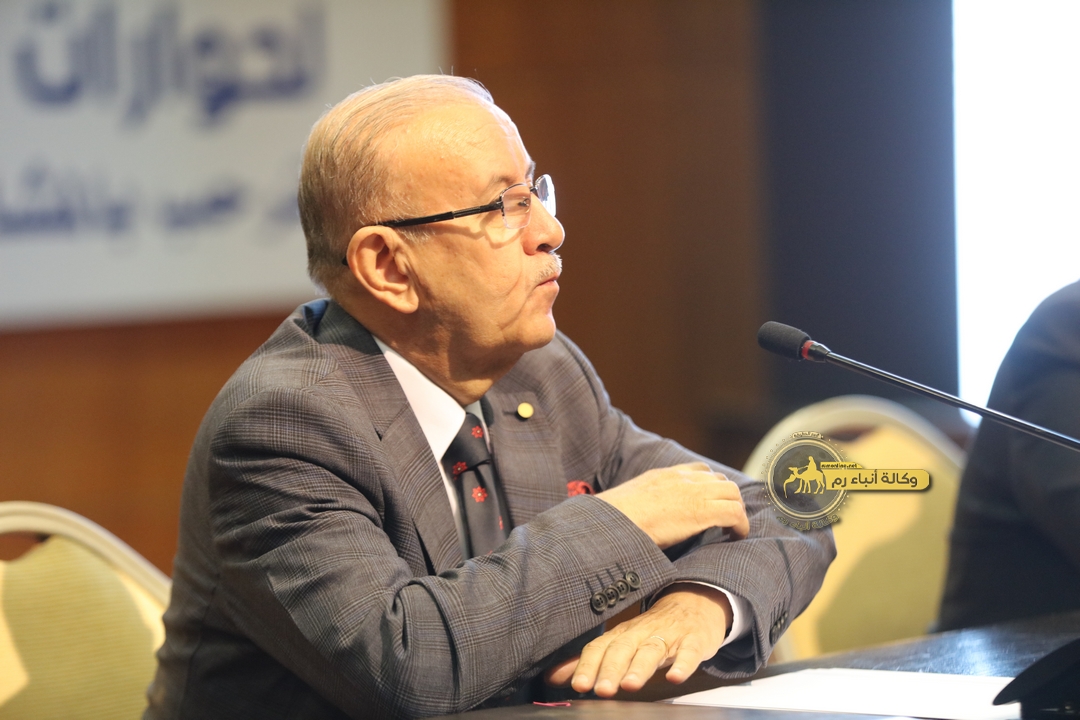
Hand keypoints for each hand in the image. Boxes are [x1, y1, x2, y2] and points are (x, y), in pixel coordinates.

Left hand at [545, 584, 732, 695]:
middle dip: (611, 669)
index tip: (578, 685)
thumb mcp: (620, 643)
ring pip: (652, 650)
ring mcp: (668, 636)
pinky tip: (676, 677)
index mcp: (621, 634)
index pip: (599, 648)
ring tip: (630, 685)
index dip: (588, 666)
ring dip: (640, 667)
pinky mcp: (693, 641)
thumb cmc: (651, 631)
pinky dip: (683, 664)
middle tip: (601, 690)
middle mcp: (641, 633)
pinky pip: (688, 652)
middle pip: (623, 649)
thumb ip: (589, 661)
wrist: (693, 605)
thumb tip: (552, 677)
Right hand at [596, 463, 748, 548]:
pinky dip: (741, 525)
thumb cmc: (614, 519)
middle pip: (720, 479)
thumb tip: (639, 518)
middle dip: (727, 498)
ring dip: (736, 510)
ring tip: (732, 528)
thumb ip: (644, 502)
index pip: (700, 470)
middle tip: (726, 518)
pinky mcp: (703, 511)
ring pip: (732, 493)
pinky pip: (735, 514)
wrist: (613, 522)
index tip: (712, 501)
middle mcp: (682, 479)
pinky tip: (736, 537)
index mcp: (664, 475)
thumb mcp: (629, 502)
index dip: (711, 485)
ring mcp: (694, 492)